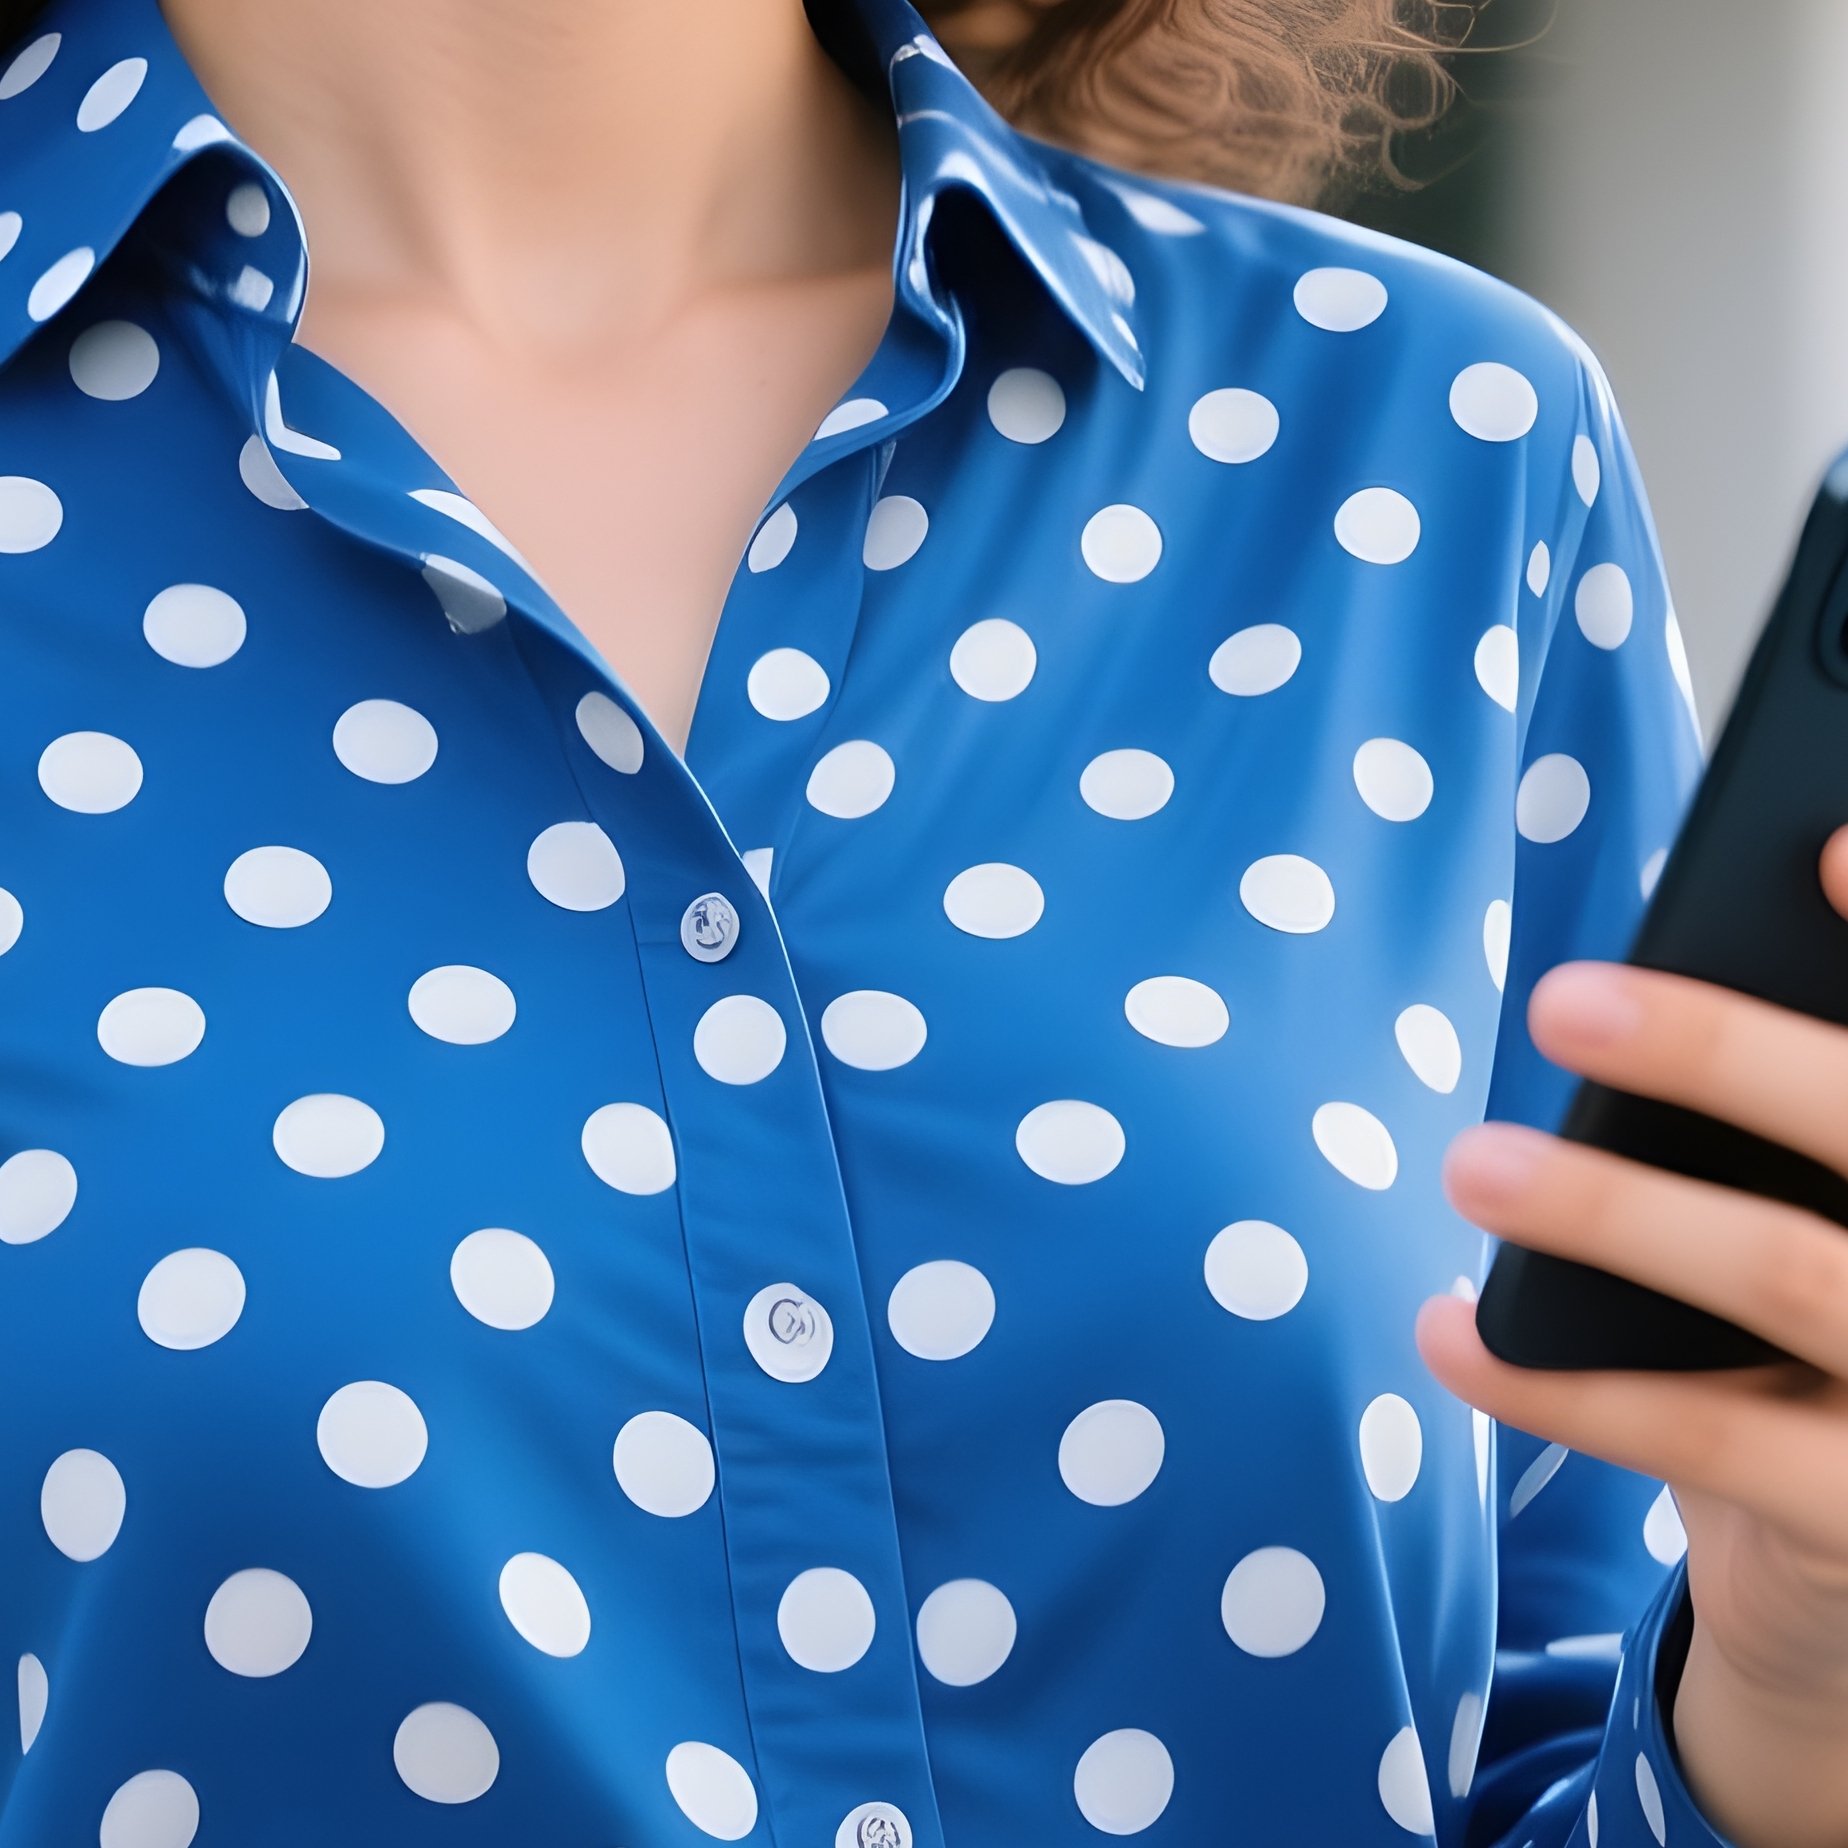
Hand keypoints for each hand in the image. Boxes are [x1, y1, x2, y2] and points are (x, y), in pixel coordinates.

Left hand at [1416, 827, 1847, 1769]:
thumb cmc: (1814, 1345)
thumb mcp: (1813, 1213)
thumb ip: (1780, 1112)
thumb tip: (1646, 984)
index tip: (1824, 851)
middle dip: (1724, 1051)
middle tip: (1560, 999)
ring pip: (1791, 1273)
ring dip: (1612, 1209)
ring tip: (1472, 1164)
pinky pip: (1707, 1436)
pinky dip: (1557, 1383)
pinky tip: (1448, 1336)